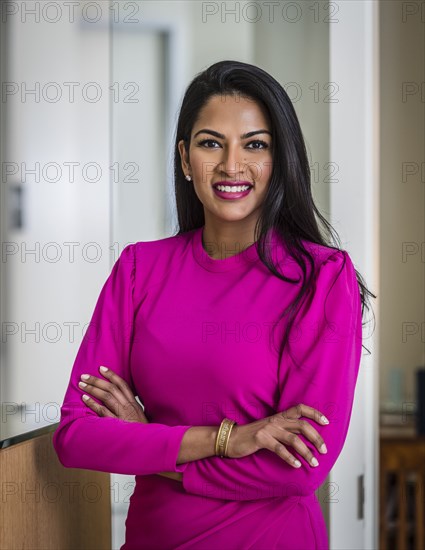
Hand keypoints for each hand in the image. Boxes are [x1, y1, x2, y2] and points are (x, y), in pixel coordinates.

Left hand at [79, 367, 181, 481]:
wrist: (151, 444)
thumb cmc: (144, 432)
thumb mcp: (140, 416)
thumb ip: (131, 408)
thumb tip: (120, 402)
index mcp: (134, 403)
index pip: (122, 384)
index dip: (111, 375)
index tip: (101, 368)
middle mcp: (129, 406)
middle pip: (111, 388)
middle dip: (97, 380)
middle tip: (84, 376)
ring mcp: (123, 414)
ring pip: (107, 397)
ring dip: (93, 389)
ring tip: (82, 385)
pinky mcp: (118, 424)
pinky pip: (103, 411)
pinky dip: (93, 404)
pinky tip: (85, 400)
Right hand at [226, 403, 328, 468]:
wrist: (231, 438)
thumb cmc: (252, 436)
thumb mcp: (270, 428)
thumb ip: (285, 430)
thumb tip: (304, 439)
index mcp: (279, 416)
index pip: (300, 408)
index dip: (314, 413)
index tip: (326, 422)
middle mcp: (276, 420)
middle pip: (302, 425)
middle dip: (316, 437)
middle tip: (324, 450)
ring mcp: (269, 429)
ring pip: (294, 439)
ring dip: (307, 452)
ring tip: (314, 463)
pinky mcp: (261, 439)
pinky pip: (279, 449)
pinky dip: (289, 458)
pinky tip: (296, 465)